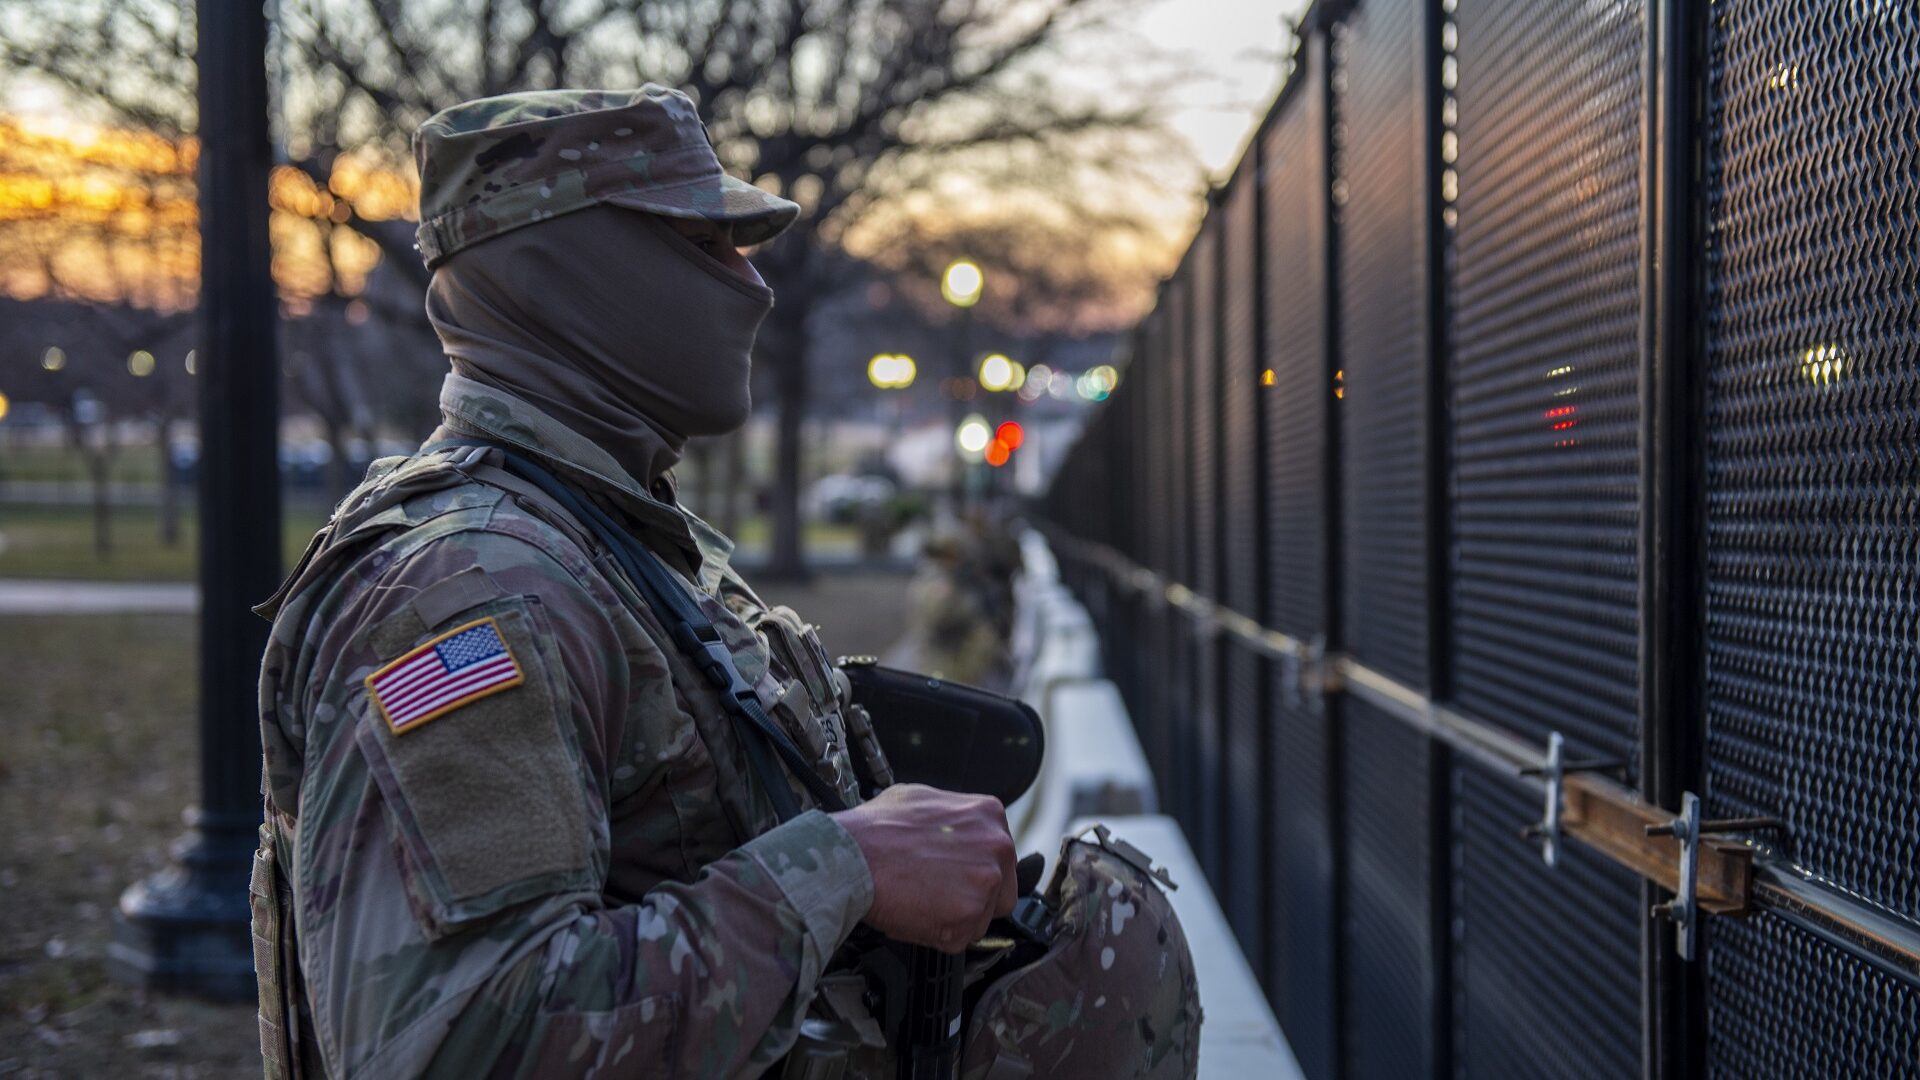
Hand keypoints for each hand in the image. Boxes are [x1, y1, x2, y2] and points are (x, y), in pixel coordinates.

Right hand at [832, 784, 1017, 952]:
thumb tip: (959, 830)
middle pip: (1001, 890)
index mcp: (989, 816)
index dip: (976, 871)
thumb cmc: (877, 829)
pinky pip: (960, 939)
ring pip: (982, 918)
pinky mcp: (968, 917)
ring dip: (956, 918)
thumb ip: (956, 817)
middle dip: (974, 898)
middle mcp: (997, 847)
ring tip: (922, 900)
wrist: (853, 856)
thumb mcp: (923, 798)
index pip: (1001, 857)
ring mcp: (985, 883)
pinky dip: (939, 934)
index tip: (958, 876)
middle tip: (940, 893)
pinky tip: (916, 913)